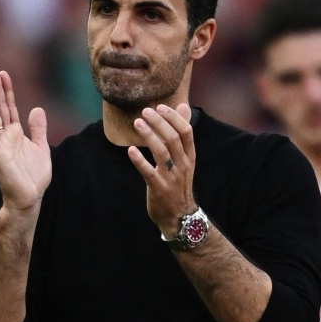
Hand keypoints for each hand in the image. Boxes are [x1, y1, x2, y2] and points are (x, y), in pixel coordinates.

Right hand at [0, 68, 51, 212]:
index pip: (10, 107)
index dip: (7, 91)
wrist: (29, 197)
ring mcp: (0, 144)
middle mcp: (5, 136)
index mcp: (15, 133)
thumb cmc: (33, 176)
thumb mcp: (41, 147)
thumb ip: (38, 129)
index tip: (4, 74)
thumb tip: (37, 108)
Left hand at [127, 104, 196, 236]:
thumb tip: (184, 105)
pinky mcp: (158, 189)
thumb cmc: (179, 184)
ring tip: (137, 123)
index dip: (173, 117)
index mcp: (189, 156)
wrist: (180, 216)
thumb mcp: (185, 159)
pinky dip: (139, 161)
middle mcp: (183, 165)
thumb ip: (182, 133)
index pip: (186, 132)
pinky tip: (130, 150)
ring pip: (161, 152)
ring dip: (149, 136)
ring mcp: (171, 178)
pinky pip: (148, 172)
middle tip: (145, 111)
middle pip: (172, 139)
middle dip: (159, 123)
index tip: (160, 107)